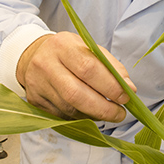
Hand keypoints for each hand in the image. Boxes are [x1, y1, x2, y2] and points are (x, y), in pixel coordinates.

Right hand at [16, 32, 137, 121]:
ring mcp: (37, 85)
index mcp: (62, 45)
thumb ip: (111, 66)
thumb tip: (129, 88)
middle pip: (76, 93)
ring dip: (94, 115)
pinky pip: (62, 116)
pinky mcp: (35, 101)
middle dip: (103, 108)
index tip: (126, 96)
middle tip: (120, 113)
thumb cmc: (69, 52)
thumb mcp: (89, 48)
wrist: (34, 55)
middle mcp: (46, 65)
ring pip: (69, 109)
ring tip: (108, 113)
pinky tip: (90, 113)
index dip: (110, 85)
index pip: (88, 68)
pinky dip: (81, 117)